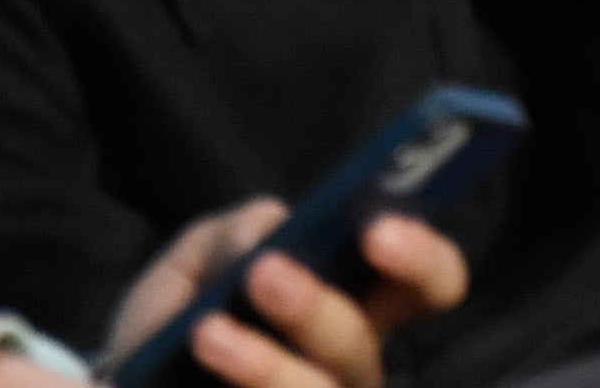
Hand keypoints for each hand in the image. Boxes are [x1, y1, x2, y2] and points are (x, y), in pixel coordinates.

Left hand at [100, 198, 473, 387]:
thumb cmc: (174, 330)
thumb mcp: (191, 270)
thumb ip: (228, 237)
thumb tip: (270, 226)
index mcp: (347, 311)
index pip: (424, 288)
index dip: (421, 261)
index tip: (377, 230)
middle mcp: (342, 374)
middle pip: (360, 350)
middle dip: (316, 310)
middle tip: (266, 272)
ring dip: (266, 367)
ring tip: (207, 331)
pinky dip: (244, 380)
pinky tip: (195, 360)